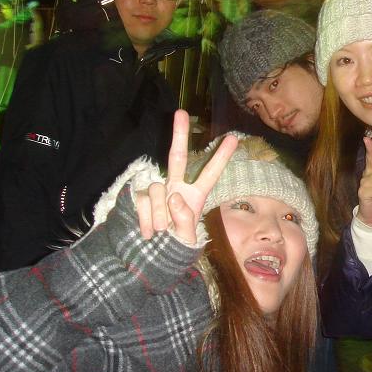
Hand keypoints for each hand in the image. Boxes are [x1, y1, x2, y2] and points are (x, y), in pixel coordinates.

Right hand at [135, 110, 237, 243]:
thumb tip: (175, 197)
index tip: (233, 138)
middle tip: (182, 112)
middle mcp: (175, 188)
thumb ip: (184, 221)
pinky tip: (149, 234)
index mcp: (195, 196)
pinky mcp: (138, 196)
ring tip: (161, 232)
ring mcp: (156, 192)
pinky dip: (145, 219)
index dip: (221, 157)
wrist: (149, 259)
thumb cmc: (174, 247)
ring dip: (159, 213)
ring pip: (157, 189)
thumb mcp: (186, 240)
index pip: (210, 174)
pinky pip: (142, 201)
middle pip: (177, 157)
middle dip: (179, 134)